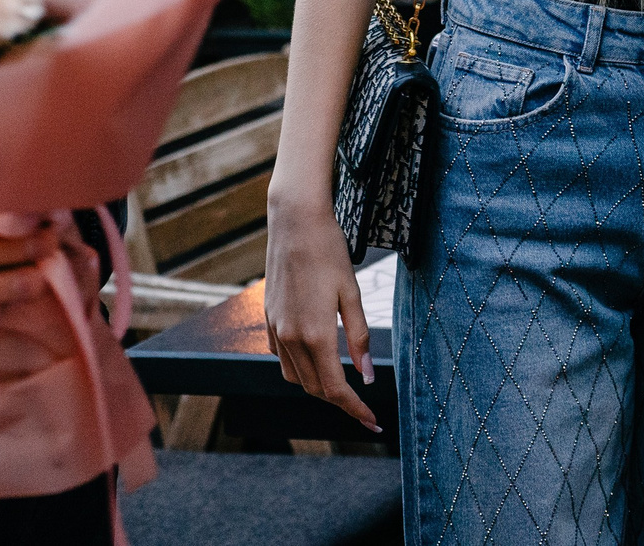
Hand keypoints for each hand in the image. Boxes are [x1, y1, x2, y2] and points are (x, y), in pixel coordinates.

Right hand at [263, 192, 378, 431]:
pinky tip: (317, 357)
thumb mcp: (351, 294)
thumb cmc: (329, 252)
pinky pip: (283, 357)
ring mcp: (276, 329)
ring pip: (295, 376)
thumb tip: (367, 376)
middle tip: (364, 407)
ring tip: (342, 384)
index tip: (374, 422)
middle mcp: (291, 337)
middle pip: (314, 388)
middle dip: (339, 401)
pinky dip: (300, 367)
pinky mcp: (269, 318)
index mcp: (315, 334)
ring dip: (318, 386)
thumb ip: (359, 338)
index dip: (355, 409)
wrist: (295, 222)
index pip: (335, 388)